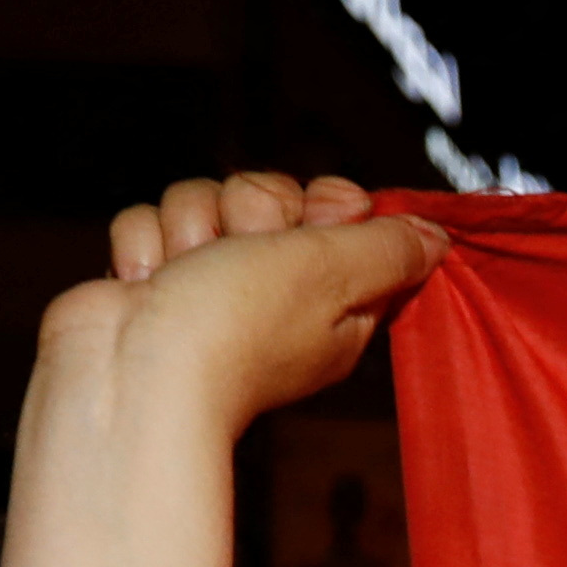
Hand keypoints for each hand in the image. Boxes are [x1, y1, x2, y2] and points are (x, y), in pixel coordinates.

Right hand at [47, 172, 444, 429]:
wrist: (131, 372)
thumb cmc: (236, 326)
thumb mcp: (337, 272)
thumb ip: (390, 247)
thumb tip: (435, 238)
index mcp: (335, 300)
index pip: (342, 210)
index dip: (324, 202)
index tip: (313, 222)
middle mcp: (275, 293)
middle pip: (268, 193)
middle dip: (248, 211)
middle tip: (240, 255)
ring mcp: (209, 286)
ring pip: (204, 198)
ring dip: (190, 227)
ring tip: (187, 276)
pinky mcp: (154, 282)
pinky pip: (151, 221)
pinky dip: (144, 247)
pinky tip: (149, 284)